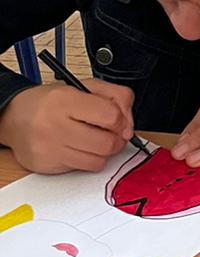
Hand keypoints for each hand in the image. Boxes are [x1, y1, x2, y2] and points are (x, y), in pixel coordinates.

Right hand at [0, 80, 135, 173]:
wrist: (14, 118)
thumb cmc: (52, 103)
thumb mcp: (85, 86)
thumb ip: (116, 96)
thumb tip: (128, 123)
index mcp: (65, 99)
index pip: (111, 116)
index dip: (122, 121)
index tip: (119, 122)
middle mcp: (55, 124)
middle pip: (107, 144)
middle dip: (116, 140)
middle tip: (110, 134)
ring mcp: (49, 148)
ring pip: (98, 161)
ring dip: (103, 153)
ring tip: (94, 141)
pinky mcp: (47, 166)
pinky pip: (82, 169)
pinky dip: (87, 161)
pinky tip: (78, 148)